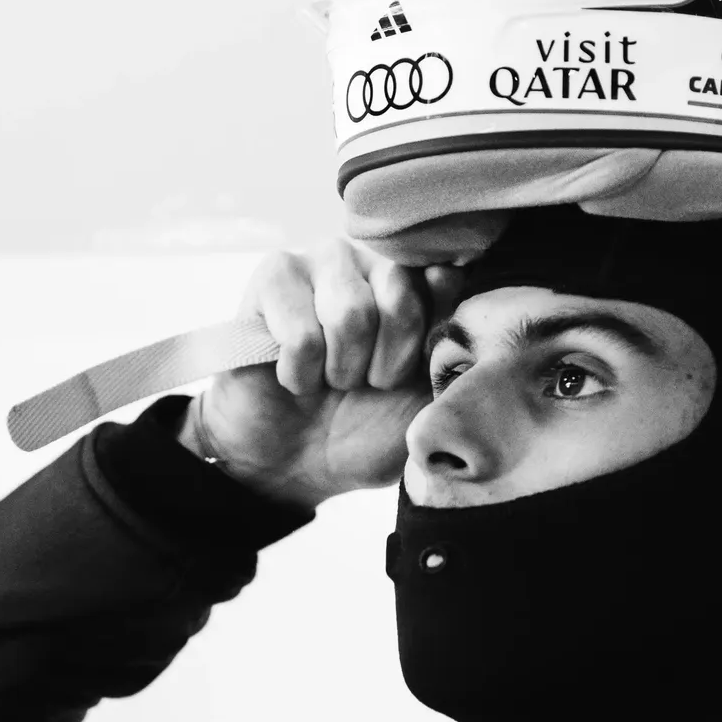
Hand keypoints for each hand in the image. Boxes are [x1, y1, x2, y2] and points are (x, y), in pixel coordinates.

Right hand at [186, 242, 461, 509]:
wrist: (300, 465)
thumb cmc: (369, 425)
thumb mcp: (428, 393)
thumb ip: (449, 336)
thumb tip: (446, 272)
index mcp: (419, 278)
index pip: (444, 278)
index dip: (424, 344)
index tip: (410, 374)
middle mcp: (373, 257)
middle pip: (399, 294)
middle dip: (386, 361)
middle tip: (366, 384)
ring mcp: (321, 259)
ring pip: (349, 314)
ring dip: (341, 370)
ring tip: (329, 379)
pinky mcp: (273, 275)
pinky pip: (301, 334)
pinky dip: (300, 375)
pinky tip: (294, 376)